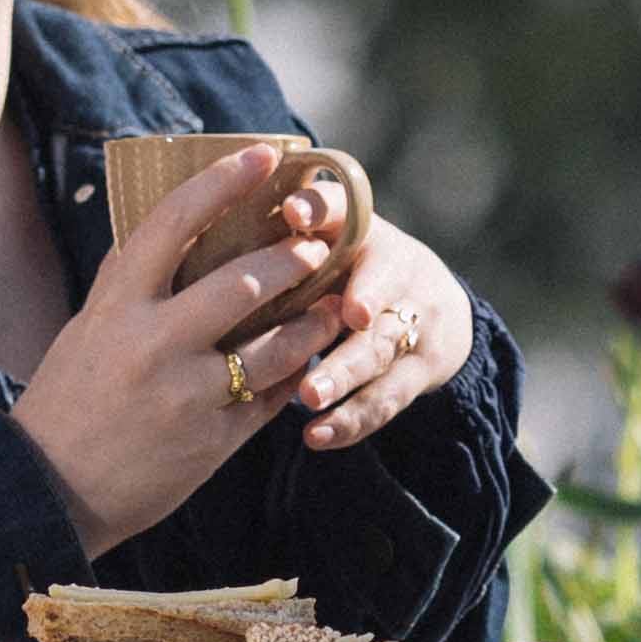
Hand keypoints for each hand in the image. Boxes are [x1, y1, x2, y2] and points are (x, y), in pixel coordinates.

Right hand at [12, 142, 360, 547]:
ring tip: (334, 305)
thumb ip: (127, 281)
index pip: (174, 222)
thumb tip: (164, 224)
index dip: (223, 182)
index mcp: (115, 306)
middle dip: (290, 258)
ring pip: (273, 345)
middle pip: (241, 282)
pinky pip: (272, 397)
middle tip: (318, 244)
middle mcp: (152, 343)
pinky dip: (296, 375)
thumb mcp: (87, 329)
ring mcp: (186, 394)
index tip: (265, 154)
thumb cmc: (69, 400)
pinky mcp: (213, 441)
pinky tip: (312, 359)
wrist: (51, 491)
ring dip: (312, 321)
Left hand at [282, 209, 473, 452]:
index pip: (343, 207)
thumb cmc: (351, 266)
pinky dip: (351, 419)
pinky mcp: (420, 371)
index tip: (294, 214)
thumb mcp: (331, 237)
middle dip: (360, 301)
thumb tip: (207, 210)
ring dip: (346, 372)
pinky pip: (386, 399)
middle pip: (377, 286)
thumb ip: (286, 231)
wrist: (433, 303)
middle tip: (342, 315)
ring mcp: (415, 323)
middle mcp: (397, 270)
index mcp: (362, 228)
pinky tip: (317, 434)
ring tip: (310, 396)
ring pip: (380, 349)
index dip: (321, 208)